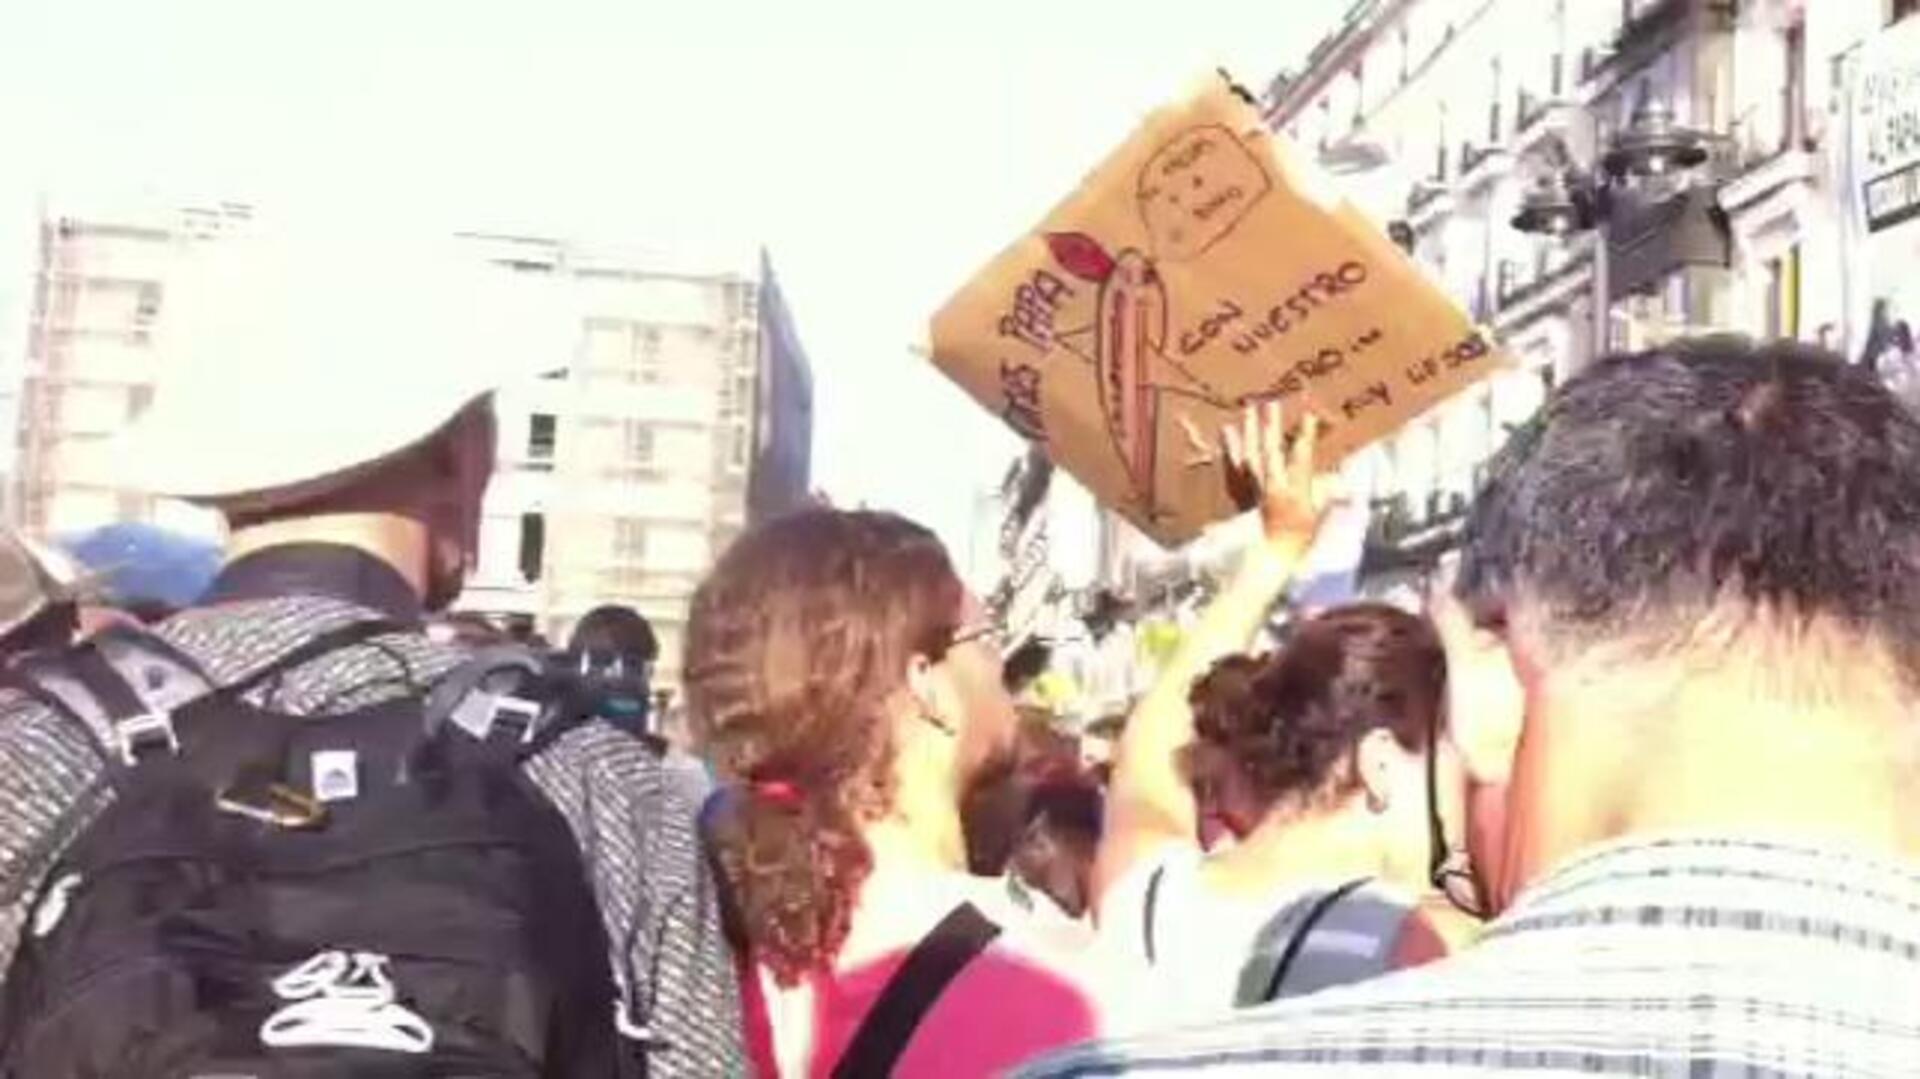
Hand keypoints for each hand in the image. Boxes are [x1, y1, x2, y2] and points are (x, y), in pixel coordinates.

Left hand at [1220, 398, 1334, 556]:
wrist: (1270, 562)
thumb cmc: (1298, 543)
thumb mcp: (1319, 520)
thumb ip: (1328, 498)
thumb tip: (1343, 483)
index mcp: (1295, 492)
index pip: (1301, 457)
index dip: (1306, 435)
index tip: (1309, 414)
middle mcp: (1271, 488)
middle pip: (1269, 451)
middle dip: (1270, 426)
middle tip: (1269, 404)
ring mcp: (1253, 492)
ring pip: (1248, 457)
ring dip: (1246, 434)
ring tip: (1243, 413)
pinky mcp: (1241, 498)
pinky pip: (1233, 472)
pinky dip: (1229, 454)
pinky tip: (1225, 438)